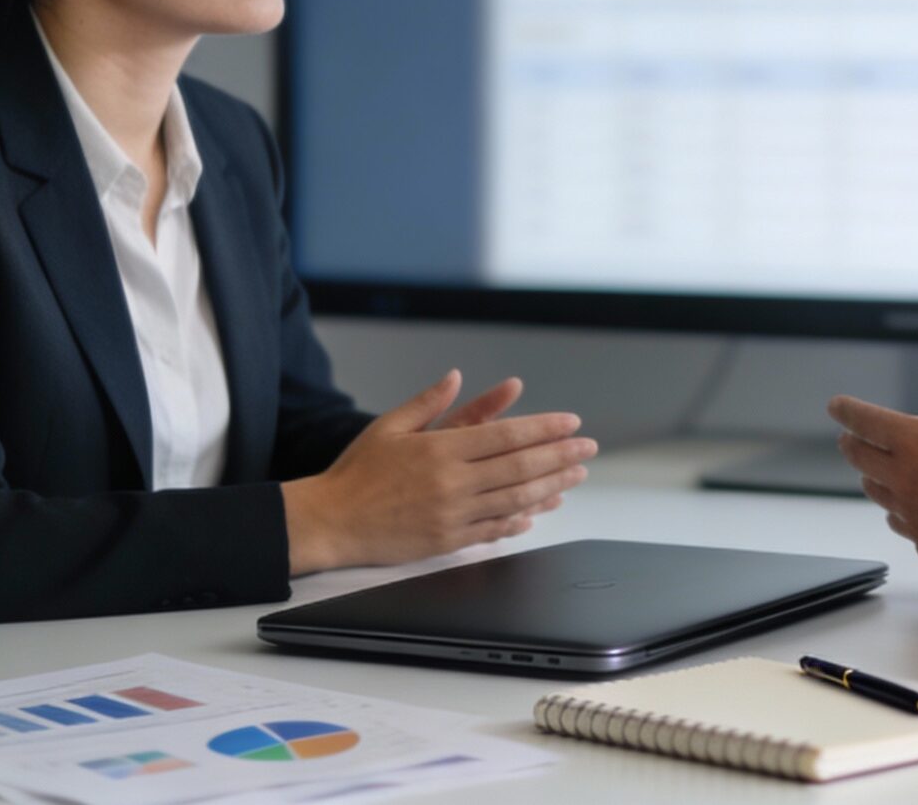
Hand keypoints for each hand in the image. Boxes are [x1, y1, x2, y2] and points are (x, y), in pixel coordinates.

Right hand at [283, 371, 596, 574]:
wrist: (330, 521)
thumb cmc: (357, 472)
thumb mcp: (389, 426)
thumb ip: (428, 403)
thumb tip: (455, 376)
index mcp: (441, 449)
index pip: (506, 435)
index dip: (544, 429)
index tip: (571, 424)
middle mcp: (452, 482)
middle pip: (519, 467)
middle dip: (560, 456)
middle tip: (588, 449)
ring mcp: (452, 515)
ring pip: (514, 499)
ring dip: (551, 487)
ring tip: (575, 476)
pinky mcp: (447, 541)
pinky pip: (493, 529)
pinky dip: (520, 519)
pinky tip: (539, 511)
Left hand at [827, 338, 917, 576]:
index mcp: (914, 443)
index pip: (865, 421)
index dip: (847, 410)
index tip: (835, 406)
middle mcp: (904, 480)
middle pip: (862, 459)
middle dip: (851, 443)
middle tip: (848, 438)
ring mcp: (913, 515)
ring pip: (878, 494)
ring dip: (872, 477)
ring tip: (874, 472)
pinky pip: (902, 524)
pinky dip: (899, 511)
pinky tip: (908, 511)